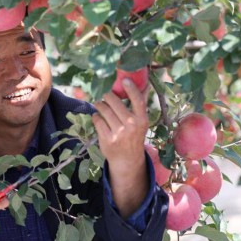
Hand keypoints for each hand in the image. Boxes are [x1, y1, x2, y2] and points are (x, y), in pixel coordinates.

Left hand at [92, 78, 149, 217]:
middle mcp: (131, 125)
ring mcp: (118, 133)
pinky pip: (96, 119)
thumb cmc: (134, 136)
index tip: (124, 80)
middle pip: (114, 101)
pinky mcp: (106, 138)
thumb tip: (144, 83)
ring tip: (100, 106)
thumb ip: (140, 104)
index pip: (137, 100)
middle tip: (106, 97)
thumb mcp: (141, 122)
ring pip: (103, 109)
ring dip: (100, 105)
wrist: (127, 160)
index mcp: (142, 120)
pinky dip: (96, 117)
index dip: (131, 88)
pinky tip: (99, 118)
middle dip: (107, 96)